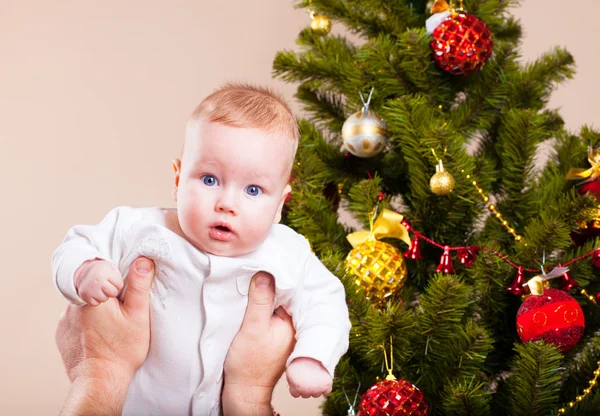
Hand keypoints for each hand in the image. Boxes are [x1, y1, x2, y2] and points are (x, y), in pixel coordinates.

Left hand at [56, 257, 155, 415]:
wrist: (100, 382)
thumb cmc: (122, 350)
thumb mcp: (138, 316)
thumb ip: (139, 286)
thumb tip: (143, 260)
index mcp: (93, 295)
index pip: (104, 271)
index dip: (118, 278)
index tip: (127, 290)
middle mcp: (73, 304)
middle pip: (93, 286)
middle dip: (107, 294)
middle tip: (122, 310)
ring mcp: (64, 319)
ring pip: (84, 302)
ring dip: (96, 307)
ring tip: (110, 325)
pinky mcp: (61, 332)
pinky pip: (75, 318)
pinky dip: (86, 321)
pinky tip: (99, 333)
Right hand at [222, 271, 295, 415]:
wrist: (243, 390)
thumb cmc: (248, 364)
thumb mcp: (252, 328)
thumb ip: (260, 301)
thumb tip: (265, 273)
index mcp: (293, 322)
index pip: (289, 289)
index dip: (277, 274)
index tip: (266, 260)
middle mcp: (293, 324)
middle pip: (283, 294)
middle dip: (272, 282)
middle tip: (258, 264)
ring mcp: (284, 330)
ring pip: (276, 302)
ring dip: (265, 293)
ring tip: (254, 277)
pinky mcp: (273, 334)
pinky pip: (270, 311)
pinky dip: (262, 304)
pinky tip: (253, 298)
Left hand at [286, 357, 331, 397]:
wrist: (315, 349)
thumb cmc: (303, 356)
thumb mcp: (292, 366)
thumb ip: (291, 377)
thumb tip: (292, 383)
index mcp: (295, 385)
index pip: (295, 394)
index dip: (297, 388)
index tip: (299, 381)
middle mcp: (305, 390)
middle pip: (305, 395)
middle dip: (306, 388)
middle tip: (308, 376)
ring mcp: (317, 389)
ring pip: (316, 394)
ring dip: (316, 388)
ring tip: (316, 375)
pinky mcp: (327, 386)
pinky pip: (327, 392)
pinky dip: (326, 388)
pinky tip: (323, 380)